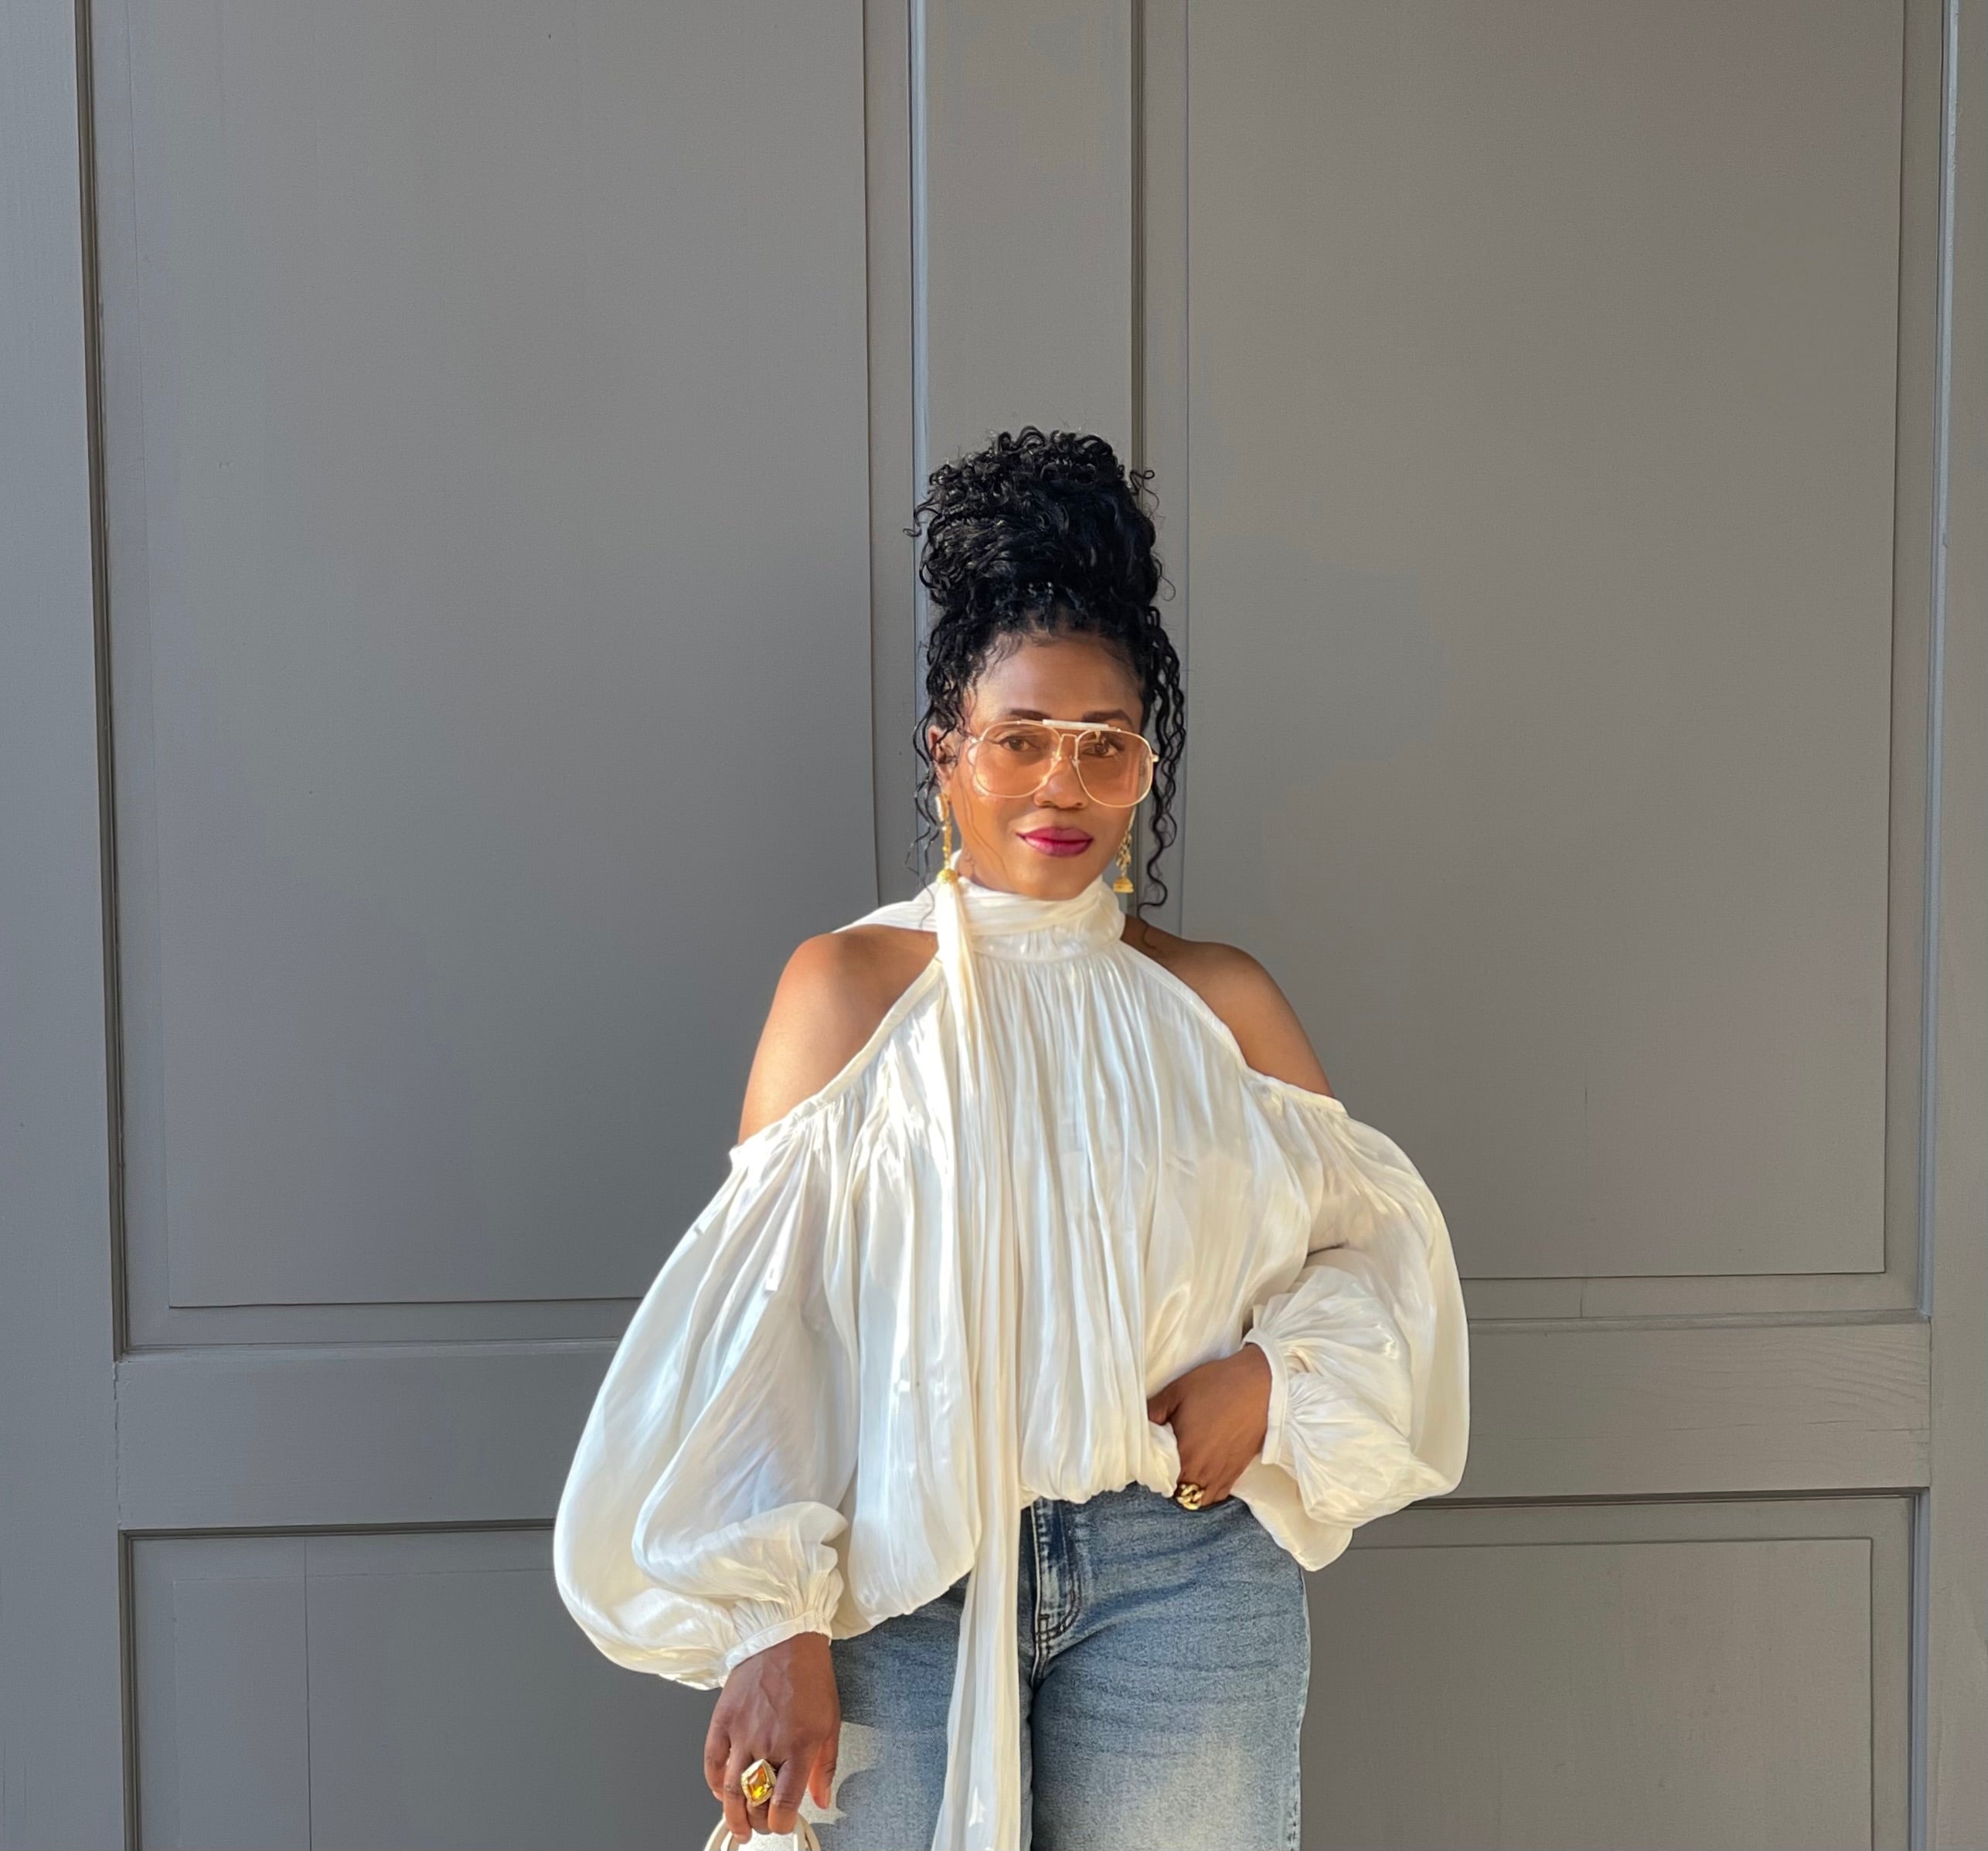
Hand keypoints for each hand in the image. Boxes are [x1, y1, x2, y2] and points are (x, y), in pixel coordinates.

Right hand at [706, 1631, 839, 1841]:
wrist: (782, 1637)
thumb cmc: (809, 1675)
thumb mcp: (831, 1721)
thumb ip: (825, 1766)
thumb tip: (821, 1799)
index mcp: (800, 1744)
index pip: (785, 1802)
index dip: (782, 1823)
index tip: (783, 1824)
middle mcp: (769, 1742)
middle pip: (756, 1801)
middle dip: (759, 1821)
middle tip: (762, 1824)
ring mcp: (742, 1733)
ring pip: (731, 1790)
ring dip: (733, 1815)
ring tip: (739, 1825)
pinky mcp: (722, 1721)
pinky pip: (711, 1763)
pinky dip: (714, 1784)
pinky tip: (721, 1792)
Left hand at [1146, 1343, 1273, 1507]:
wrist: (1261, 1385)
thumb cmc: (1217, 1385)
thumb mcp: (1177, 1391)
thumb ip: (1153, 1411)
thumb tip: (1139, 1426)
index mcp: (1186, 1455)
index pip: (1160, 1480)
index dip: (1152, 1471)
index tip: (1150, 1458)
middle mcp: (1203, 1473)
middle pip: (1177, 1493)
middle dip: (1168, 1481)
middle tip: (1164, 1462)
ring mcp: (1222, 1476)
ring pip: (1196, 1499)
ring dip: (1186, 1489)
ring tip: (1182, 1469)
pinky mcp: (1237, 1473)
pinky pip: (1216, 1495)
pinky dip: (1205, 1491)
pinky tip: (1201, 1474)